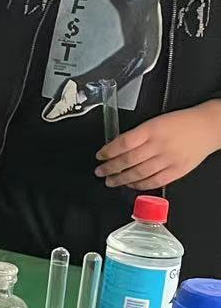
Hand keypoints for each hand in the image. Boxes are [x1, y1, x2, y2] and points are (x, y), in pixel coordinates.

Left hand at [97, 102, 220, 189]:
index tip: (100, 156)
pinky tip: (130, 185)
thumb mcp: (155, 122)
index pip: (123, 143)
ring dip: (121, 179)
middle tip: (99, 172)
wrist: (208, 127)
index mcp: (151, 130)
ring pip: (139, 173)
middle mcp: (159, 145)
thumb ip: (136, 135)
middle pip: (128, 160)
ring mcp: (169, 159)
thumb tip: (115, 147)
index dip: (108, 151)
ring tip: (111, 181)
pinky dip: (140, 185)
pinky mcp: (178, 170)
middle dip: (110, 168)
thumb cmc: (181, 123)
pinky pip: (155, 181)